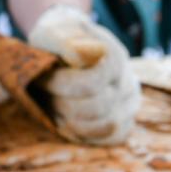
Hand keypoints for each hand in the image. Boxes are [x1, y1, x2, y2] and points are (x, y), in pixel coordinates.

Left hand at [28, 5, 140, 144]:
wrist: (67, 46)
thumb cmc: (55, 40)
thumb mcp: (52, 32)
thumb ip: (65, 42)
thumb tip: (79, 56)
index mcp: (114, 57)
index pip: (91, 83)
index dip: (59, 84)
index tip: (42, 76)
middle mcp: (128, 82)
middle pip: (94, 108)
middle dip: (60, 102)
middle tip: (45, 92)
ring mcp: (128, 105)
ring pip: (102, 127)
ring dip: (69, 119)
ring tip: (54, 103)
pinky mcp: (123, 123)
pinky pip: (109, 139)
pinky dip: (83, 134)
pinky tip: (65, 119)